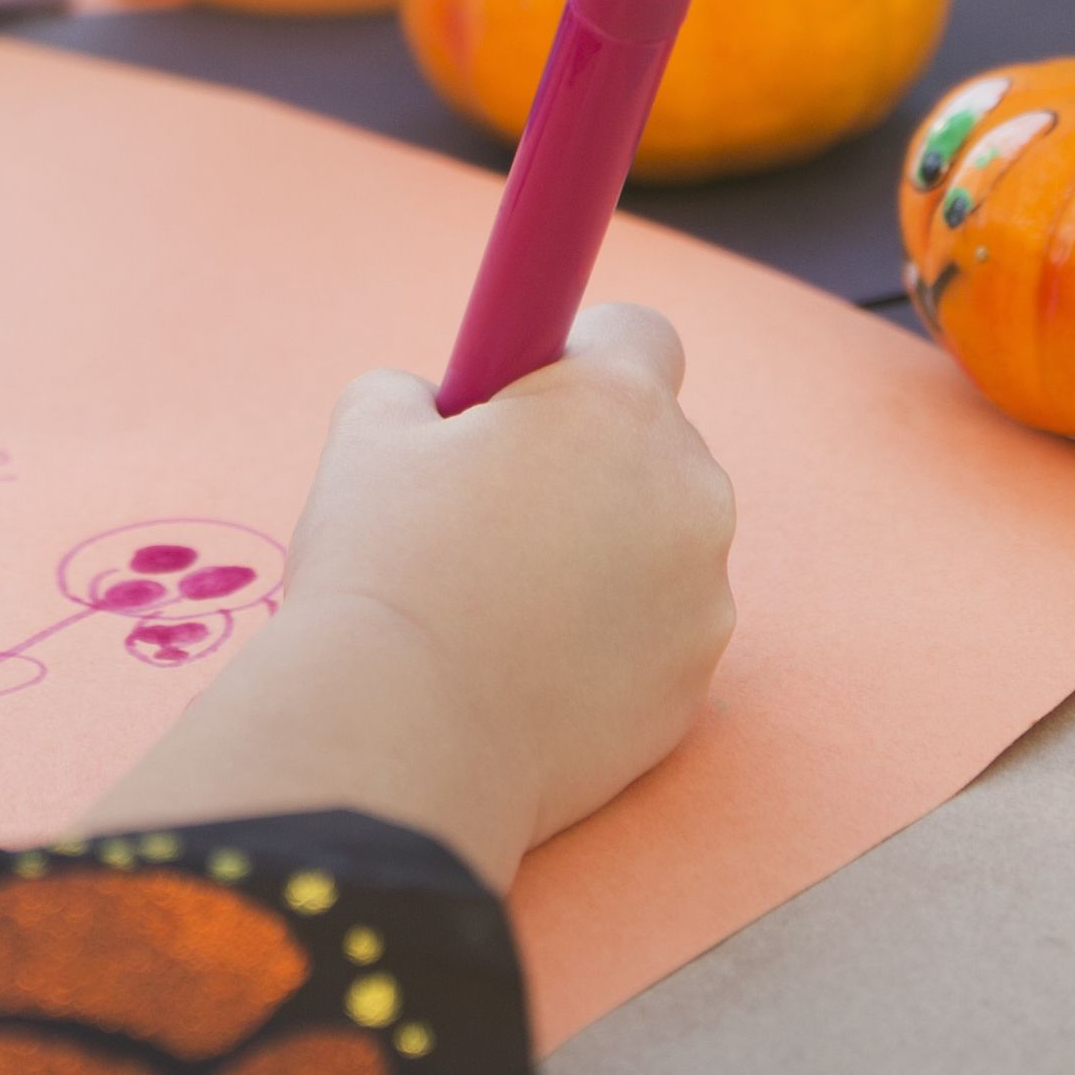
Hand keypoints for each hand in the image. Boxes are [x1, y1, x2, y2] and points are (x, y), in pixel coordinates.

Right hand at [77, 304, 731, 888]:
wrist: (400, 738)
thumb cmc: (383, 567)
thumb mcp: (371, 429)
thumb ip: (422, 390)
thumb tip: (444, 410)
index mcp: (617, 407)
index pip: (638, 335)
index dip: (574, 359)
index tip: (521, 402)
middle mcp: (689, 492)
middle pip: (653, 447)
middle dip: (587, 466)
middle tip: (491, 516)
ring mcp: (703, 599)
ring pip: (660, 547)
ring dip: (602, 556)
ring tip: (500, 606)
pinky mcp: (692, 690)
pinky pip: (655, 638)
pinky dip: (607, 643)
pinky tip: (525, 669)